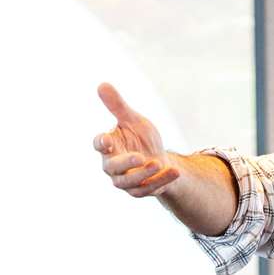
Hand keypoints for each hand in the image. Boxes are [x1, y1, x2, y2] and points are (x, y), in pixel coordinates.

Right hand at [92, 83, 181, 198]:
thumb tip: (102, 84)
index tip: (106, 140)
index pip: (99, 145)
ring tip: (158, 163)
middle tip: (139, 157)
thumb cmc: (141, 139)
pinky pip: (148, 189)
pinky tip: (174, 171)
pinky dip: (161, 181)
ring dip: (144, 174)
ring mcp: (126, 181)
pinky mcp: (140, 190)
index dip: (101, 143)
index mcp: (109, 147)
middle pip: (113, 167)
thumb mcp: (133, 120)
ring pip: (129, 181)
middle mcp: (113, 166)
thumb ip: (118, 106)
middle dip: (125, 163)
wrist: (160, 160)